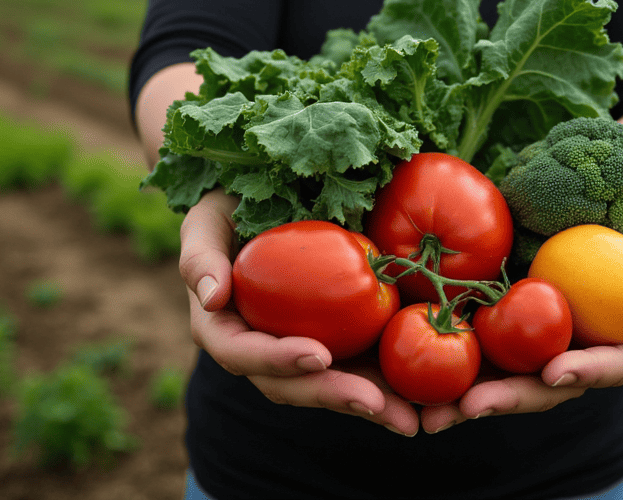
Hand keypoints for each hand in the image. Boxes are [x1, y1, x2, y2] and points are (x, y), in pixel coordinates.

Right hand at [180, 189, 420, 435]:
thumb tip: (212, 296)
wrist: (264, 202)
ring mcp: (300, 350)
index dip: (277, 360)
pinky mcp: (336, 344)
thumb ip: (200, 255)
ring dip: (370, 406)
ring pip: (331, 388)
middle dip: (334, 396)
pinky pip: (360, 370)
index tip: (318, 355)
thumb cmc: (228, 208)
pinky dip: (390, 387)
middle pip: (292, 385)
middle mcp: (262, 351)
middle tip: (375, 403)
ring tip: (408, 419)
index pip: (243, 354)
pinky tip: (422, 398)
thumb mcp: (206, 220)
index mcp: (224, 328)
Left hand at [420, 214, 622, 433]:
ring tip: (431, 415)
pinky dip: (444, 362)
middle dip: (509, 399)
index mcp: (613, 342)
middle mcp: (571, 351)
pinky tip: (410, 381)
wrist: (585, 197)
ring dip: (466, 400)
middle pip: (544, 386)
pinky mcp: (497, 324)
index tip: (556, 372)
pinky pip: (472, 347)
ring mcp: (533, 342)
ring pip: (503, 378)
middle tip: (471, 406)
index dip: (584, 373)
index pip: (605, 366)